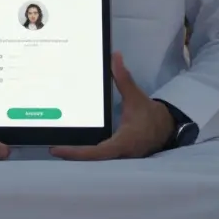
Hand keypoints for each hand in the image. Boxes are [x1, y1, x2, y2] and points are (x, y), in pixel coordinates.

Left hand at [51, 52, 173, 160]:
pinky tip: (73, 147)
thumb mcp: (136, 96)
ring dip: (78, 157)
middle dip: (72, 156)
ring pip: (95, 162)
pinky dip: (86, 154)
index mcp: (124, 142)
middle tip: (52, 148)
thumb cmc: (149, 114)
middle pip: (92, 160)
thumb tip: (115, 56)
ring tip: (57, 148)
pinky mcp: (118, 157)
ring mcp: (119, 159)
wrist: (166, 127)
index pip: (97, 152)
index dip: (77, 152)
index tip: (57, 149)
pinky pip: (99, 158)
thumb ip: (124, 78)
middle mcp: (120, 154)